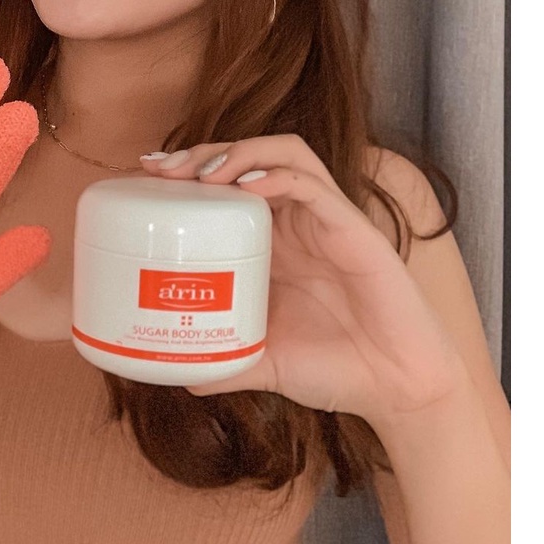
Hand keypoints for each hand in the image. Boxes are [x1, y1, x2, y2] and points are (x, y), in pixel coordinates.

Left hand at [139, 138, 464, 427]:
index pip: (228, 182)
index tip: (145, 176)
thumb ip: (226, 363)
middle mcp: (296, 222)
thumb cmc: (337, 368)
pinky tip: (249, 187)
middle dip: (202, 152)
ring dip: (239, 153)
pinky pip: (315, 186)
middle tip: (161, 168)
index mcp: (272, 243)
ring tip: (203, 173)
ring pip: (284, 154)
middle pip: (248, 156)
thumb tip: (181, 376)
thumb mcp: (266, 362)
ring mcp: (325, 220)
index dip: (187, 170)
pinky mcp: (353, 229)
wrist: (397, 391)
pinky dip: (279, 177)